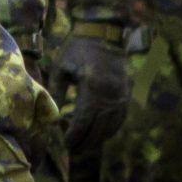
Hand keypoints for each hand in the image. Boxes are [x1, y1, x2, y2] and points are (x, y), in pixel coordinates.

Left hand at [52, 31, 129, 157]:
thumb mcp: (61, 68)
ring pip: (111, 128)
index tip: (65, 143)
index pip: (83, 122)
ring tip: (84, 145)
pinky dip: (110, 130)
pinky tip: (99, 133)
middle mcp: (110, 95)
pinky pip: (120, 119)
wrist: (104, 32)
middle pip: (98, 130)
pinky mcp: (127, 94)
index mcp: (92, 88)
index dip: (74, 137)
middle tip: (73, 149)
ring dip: (98, 140)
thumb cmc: (78, 49)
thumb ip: (56, 93)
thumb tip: (53, 116)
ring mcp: (122, 96)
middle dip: (85, 143)